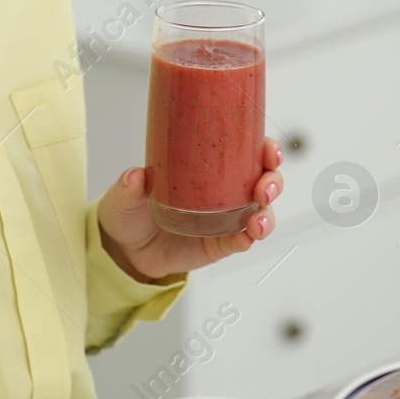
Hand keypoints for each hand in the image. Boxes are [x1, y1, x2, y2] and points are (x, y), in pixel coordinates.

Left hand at [97, 138, 283, 281]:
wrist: (126, 248)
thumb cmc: (132, 210)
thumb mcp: (127, 194)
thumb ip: (131, 186)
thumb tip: (136, 176)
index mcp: (210, 168)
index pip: (249, 152)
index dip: (267, 149)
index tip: (269, 150)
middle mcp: (225, 191)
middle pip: (265, 181)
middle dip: (273, 182)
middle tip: (263, 190)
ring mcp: (225, 219)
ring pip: (261, 213)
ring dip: (267, 216)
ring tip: (256, 223)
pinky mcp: (219, 244)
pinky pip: (241, 241)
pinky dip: (248, 239)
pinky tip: (246, 237)